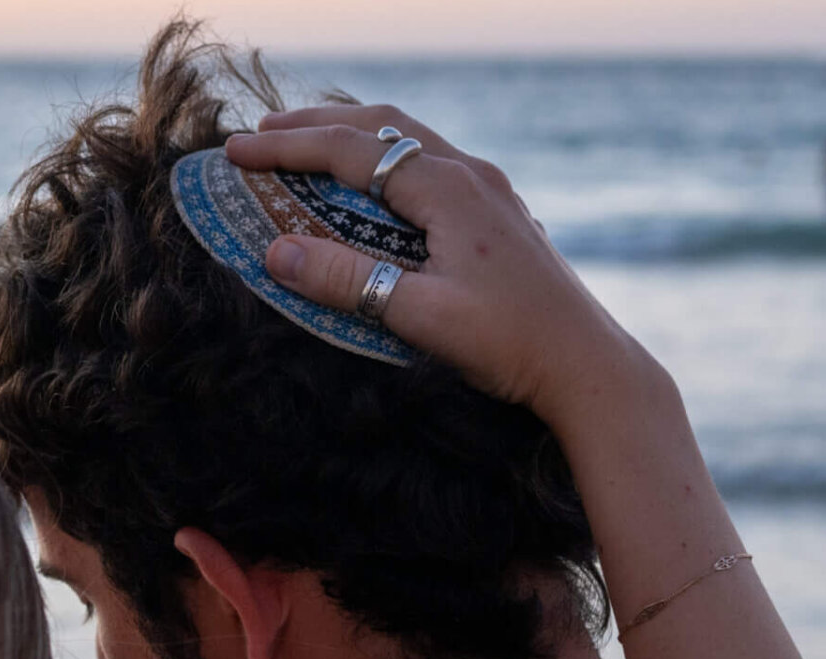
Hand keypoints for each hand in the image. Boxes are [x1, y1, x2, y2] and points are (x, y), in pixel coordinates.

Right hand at [225, 104, 665, 432]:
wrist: (587, 365)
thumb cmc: (509, 344)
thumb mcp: (419, 316)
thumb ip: (347, 280)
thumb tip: (276, 253)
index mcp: (450, 189)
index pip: (352, 151)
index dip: (289, 149)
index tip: (237, 151)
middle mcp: (472, 176)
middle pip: (381, 127)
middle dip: (316, 126)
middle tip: (262, 134)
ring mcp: (491, 192)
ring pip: (409, 140)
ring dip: (353, 137)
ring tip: (308, 146)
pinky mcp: (500, 216)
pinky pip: (430, 165)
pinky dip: (386, 161)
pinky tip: (374, 186)